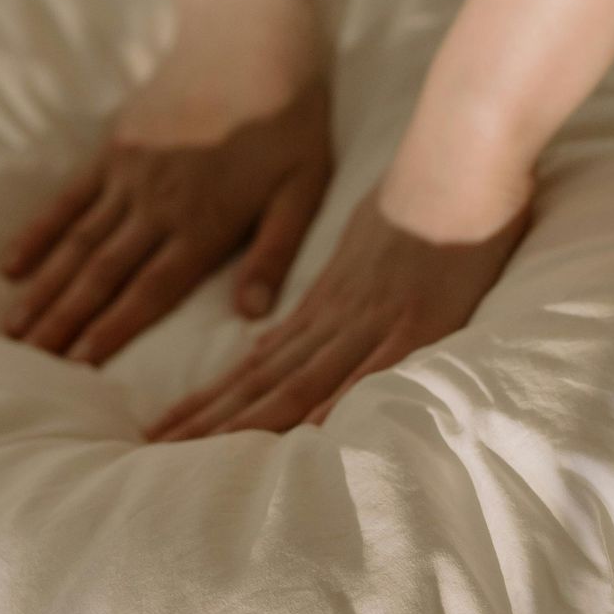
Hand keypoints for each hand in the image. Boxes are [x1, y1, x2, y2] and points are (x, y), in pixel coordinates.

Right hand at [0, 35, 332, 364]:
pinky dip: (38, 234)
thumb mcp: (304, 186)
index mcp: (204, 225)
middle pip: (101, 276)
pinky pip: (68, 200)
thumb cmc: (288, 116)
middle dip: (64, 323)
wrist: (246, 34)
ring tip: (13, 330)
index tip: (77, 368)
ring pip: (77, 245)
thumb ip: (275, 251)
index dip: (112, 331)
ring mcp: (128, 177)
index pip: (150, 291)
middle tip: (27, 365)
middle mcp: (156, 207)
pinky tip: (12, 265)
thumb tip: (252, 314)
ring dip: (44, 289)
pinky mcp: (114, 150)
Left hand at [144, 174, 530, 439]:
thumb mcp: (348, 254)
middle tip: (155, 449)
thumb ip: (312, 307)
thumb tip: (267, 345)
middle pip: (263, 380)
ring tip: (199, 451)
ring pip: (302, 379)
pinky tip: (308, 430)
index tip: (162, 428)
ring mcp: (377, 322)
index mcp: (321, 305)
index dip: (208, 400)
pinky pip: (376, 368)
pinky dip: (341, 399)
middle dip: (209, 419)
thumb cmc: (414, 205)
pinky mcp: (421, 323)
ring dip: (251, 419)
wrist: (458, 162)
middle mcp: (337, 319)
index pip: (252, 364)